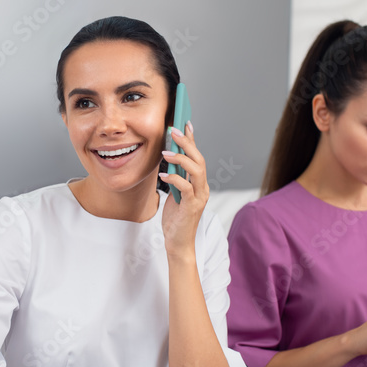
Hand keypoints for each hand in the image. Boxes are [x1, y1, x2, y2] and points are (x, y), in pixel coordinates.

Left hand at [160, 121, 207, 257]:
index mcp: (199, 184)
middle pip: (199, 160)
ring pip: (196, 170)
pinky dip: (174, 178)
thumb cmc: (175, 219)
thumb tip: (168, 159)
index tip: (185, 123)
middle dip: (187, 143)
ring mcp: (199, 197)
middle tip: (174, 131)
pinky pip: (185, 187)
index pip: (197, 157)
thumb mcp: (174, 194)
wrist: (177, 242)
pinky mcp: (192, 207)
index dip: (193, 140)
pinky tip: (163, 174)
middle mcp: (203, 188)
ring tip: (166, 152)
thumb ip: (175, 178)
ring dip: (181, 158)